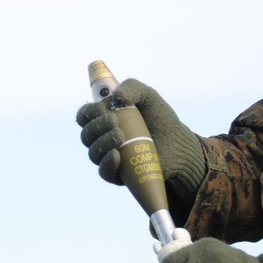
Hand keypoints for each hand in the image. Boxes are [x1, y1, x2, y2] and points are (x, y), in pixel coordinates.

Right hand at [76, 79, 205, 194]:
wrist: (178, 143)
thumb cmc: (159, 119)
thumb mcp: (148, 96)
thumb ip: (132, 87)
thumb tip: (116, 96)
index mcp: (105, 118)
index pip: (85, 116)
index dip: (88, 112)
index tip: (102, 108)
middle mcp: (103, 138)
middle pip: (86, 135)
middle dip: (97, 126)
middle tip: (115, 121)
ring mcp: (109, 157)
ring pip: (93, 153)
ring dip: (103, 143)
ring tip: (121, 135)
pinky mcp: (119, 174)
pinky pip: (104, 172)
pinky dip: (107, 162)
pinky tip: (116, 155)